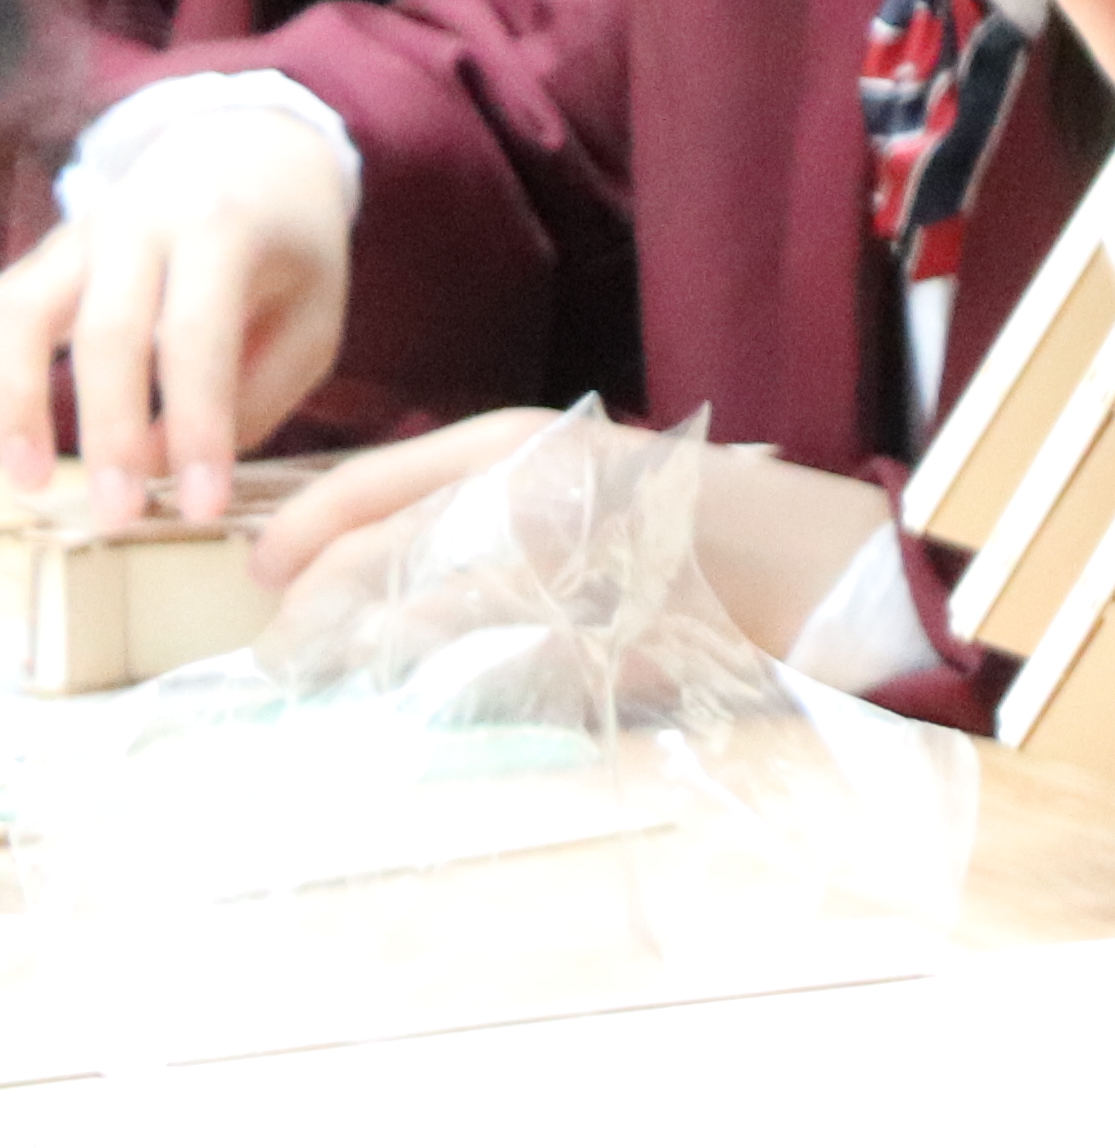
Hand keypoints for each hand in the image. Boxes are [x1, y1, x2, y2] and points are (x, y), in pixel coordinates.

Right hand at [0, 120, 357, 523]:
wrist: (248, 155)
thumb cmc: (289, 255)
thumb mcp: (311, 318)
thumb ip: (252, 394)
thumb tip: (163, 465)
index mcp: (223, 228)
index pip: (199, 337)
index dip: (196, 426)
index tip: (202, 507)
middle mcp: (138, 222)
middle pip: (106, 332)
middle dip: (109, 432)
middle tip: (118, 516)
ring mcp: (77, 235)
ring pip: (22, 315)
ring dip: (15, 403)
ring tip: (31, 483)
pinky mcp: (43, 258)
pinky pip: (2, 314)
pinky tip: (0, 443)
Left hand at [251, 413, 894, 652]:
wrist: (821, 563)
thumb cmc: (699, 519)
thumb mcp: (588, 475)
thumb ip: (489, 498)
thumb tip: (371, 553)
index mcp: (526, 441)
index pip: (370, 482)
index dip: (299, 530)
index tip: (260, 571)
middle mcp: (530, 492)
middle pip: (373, 554)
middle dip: (307, 611)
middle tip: (279, 655)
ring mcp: (557, 567)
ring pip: (407, 619)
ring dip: (351, 660)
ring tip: (323, 685)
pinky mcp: (584, 640)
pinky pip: (476, 672)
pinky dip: (429, 692)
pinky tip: (411, 706)